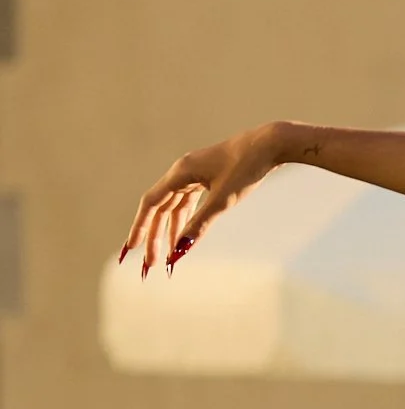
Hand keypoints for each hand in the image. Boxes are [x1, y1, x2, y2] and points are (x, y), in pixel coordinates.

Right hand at [118, 119, 297, 277]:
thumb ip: (200, 225)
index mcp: (180, 173)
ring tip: (166, 256)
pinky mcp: (208, 177)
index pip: (151, 204)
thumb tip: (180, 249)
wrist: (269, 145)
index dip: (139, 227)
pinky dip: (185, 220)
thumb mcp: (223, 201)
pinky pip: (189, 202)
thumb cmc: (246, 168)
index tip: (131, 248)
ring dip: (169, 231)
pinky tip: (182, 236)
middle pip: (161, 208)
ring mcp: (195, 173)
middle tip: (151, 263)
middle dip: (154, 236)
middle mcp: (183, 171)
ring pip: (175, 206)